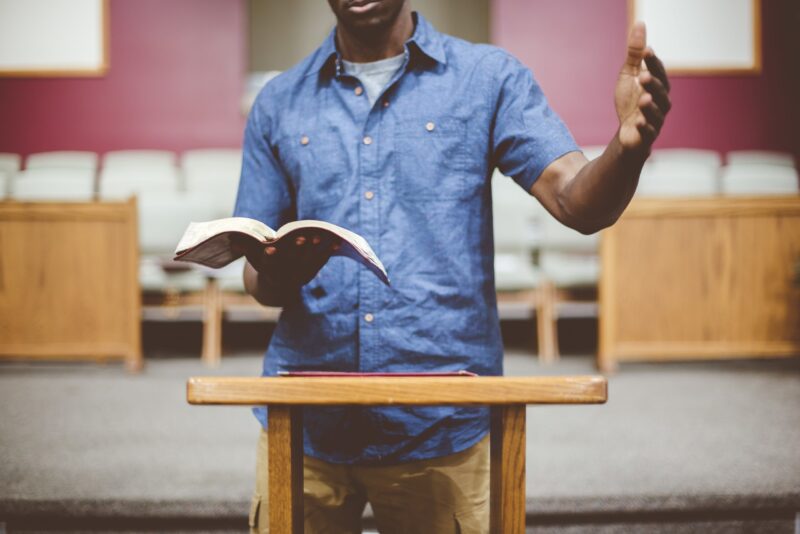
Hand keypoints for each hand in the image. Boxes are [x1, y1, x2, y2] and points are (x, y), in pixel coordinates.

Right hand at [234, 232, 340, 286]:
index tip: (270, 249)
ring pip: (308, 261)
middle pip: (292, 261)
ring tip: (320, 237)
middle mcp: (285, 273)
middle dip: (296, 249)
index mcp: (269, 270)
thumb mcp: (253, 257)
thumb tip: (232, 238)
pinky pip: (322, 261)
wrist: (277, 285)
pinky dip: (329, 252)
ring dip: (315, 249)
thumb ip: (246, 247)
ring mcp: (300, 274)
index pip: (268, 263)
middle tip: (301, 237)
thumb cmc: (263, 263)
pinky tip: (336, 242)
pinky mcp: (312, 271)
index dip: (270, 256)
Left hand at [615, 22, 671, 153]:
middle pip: (661, 92)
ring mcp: (655, 120)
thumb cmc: (630, 101)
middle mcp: (661, 102)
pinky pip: (648, 132)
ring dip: (650, 106)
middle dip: (653, 83)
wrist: (627, 132)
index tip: (646, 51)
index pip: (658, 72)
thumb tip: (640, 24)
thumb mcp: (629, 75)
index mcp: (658, 86)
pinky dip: (644, 127)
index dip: (653, 62)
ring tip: (643, 98)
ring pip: (656, 112)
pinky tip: (637, 122)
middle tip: (643, 75)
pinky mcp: (646, 136)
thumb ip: (634, 53)